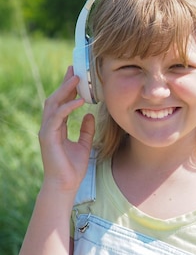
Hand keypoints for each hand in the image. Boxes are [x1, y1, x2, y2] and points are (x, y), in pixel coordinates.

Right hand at [38, 66, 95, 191]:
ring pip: (53, 104)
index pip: (61, 103)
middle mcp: (50, 126)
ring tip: (77, 79)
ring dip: (65, 90)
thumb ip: (85, 129)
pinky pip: (58, 117)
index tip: (77, 76)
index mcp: (57, 127)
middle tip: (75, 70)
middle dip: (65, 84)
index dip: (68, 89)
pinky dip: (68, 107)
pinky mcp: (48, 137)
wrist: (65, 185)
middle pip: (55, 99)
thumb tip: (89, 114)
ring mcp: (47, 131)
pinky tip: (80, 101)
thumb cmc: (73, 167)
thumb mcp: (84, 144)